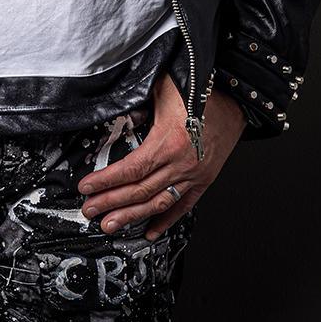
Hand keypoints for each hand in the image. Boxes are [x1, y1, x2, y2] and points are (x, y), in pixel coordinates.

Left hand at [76, 75, 244, 240]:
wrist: (234, 101)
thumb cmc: (197, 91)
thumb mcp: (162, 90)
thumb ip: (137, 104)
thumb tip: (112, 109)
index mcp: (169, 142)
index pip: (131, 169)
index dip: (106, 181)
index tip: (86, 188)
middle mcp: (181, 164)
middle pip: (140, 191)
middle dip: (111, 202)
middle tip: (89, 211)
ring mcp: (194, 176)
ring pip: (158, 203)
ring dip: (132, 216)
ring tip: (110, 225)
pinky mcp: (203, 181)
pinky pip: (182, 206)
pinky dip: (165, 220)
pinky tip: (150, 231)